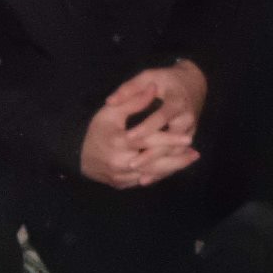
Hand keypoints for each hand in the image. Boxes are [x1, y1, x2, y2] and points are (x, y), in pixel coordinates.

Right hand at [79, 66, 203, 188]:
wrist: (77, 154)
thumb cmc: (96, 129)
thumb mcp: (111, 112)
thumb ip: (133, 101)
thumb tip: (153, 88)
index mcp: (119, 143)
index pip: (149, 142)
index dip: (170, 140)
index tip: (189, 137)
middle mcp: (121, 163)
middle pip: (155, 163)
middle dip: (177, 159)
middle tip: (195, 153)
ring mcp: (121, 177)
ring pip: (152, 174)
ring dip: (172, 168)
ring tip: (189, 160)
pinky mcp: (121, 184)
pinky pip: (145, 180)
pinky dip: (160, 174)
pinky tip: (173, 167)